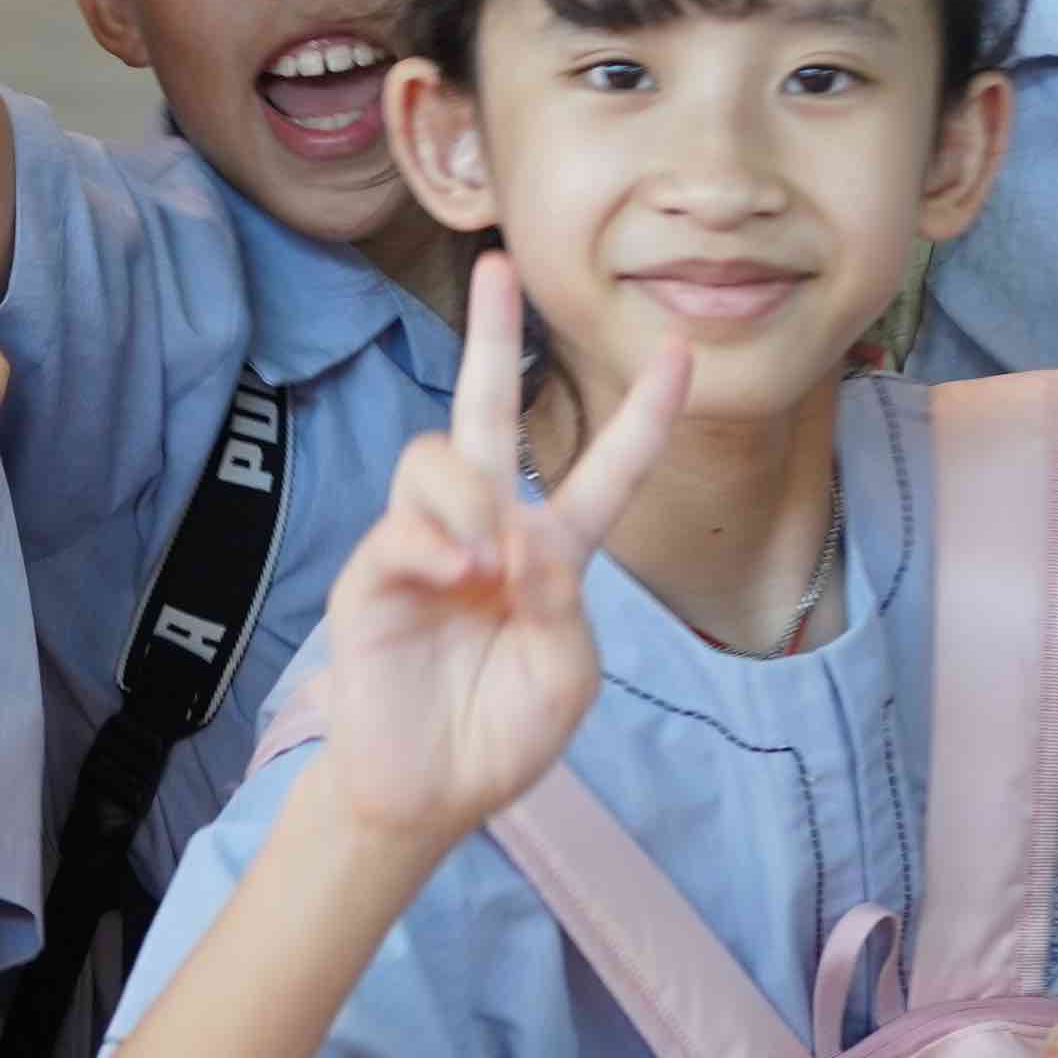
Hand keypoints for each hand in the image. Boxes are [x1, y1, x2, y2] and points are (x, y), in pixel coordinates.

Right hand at [297, 257, 687, 853]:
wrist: (428, 792)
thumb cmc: (503, 735)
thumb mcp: (567, 678)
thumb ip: (562, 607)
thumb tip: (519, 537)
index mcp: (551, 554)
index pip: (604, 471)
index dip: (645, 417)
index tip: (683, 354)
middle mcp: (487, 531)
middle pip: (487, 411)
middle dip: (490, 337)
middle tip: (496, 265)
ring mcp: (425, 546)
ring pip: (438, 458)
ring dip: (470, 497)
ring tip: (483, 563)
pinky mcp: (375, 574)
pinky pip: (402, 528)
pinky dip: (433, 544)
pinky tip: (456, 577)